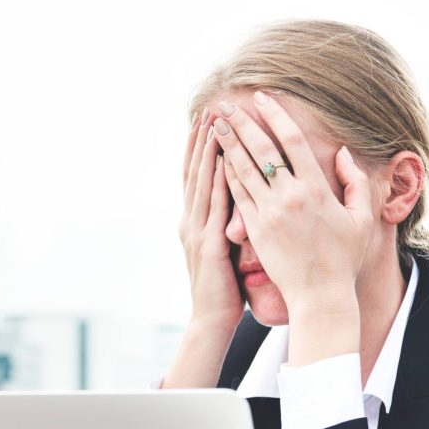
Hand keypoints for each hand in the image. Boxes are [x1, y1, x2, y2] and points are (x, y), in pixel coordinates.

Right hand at [179, 108, 243, 330]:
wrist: (211, 320)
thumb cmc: (223, 289)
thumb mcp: (222, 252)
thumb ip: (226, 226)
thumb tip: (237, 207)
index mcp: (195, 223)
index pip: (197, 179)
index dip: (200, 150)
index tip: (208, 122)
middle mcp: (191, 222)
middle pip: (195, 173)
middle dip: (201, 141)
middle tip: (208, 109)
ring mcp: (197, 233)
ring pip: (202, 183)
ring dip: (208, 151)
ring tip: (214, 122)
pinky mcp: (209, 246)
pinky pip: (216, 206)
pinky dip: (219, 180)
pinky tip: (225, 159)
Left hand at [213, 93, 373, 317]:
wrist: (319, 295)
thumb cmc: (343, 258)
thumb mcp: (361, 217)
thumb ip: (355, 181)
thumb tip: (342, 152)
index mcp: (316, 188)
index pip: (292, 140)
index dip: (275, 115)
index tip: (262, 98)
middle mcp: (290, 197)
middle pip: (261, 149)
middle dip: (242, 123)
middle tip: (226, 105)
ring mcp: (269, 214)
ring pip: (244, 170)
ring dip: (228, 145)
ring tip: (215, 125)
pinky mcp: (255, 231)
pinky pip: (238, 196)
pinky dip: (227, 175)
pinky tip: (218, 160)